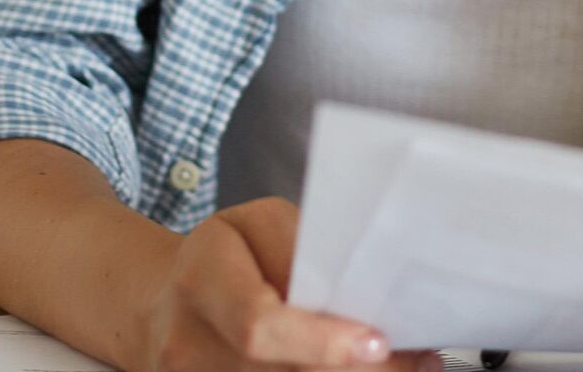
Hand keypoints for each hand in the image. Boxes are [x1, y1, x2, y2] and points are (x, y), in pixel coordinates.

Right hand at [139, 197, 438, 371]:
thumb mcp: (259, 225)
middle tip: (417, 362)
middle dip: (355, 370)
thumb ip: (305, 253)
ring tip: (401, 367)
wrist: (165, 303)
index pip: (258, 325)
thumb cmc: (227, 257)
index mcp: (202, 281)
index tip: (376, 342)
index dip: (320, 341)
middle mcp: (188, 345)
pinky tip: (362, 370)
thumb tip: (362, 297)